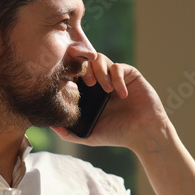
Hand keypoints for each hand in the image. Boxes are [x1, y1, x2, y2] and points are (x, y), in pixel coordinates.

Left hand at [52, 54, 174, 153]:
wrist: (144, 133)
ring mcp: (115, 77)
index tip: (71, 84)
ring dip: (100, 72)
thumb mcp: (89, 135)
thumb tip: (50, 125)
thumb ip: (69, 132)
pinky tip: (121, 94)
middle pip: (85, 61)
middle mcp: (101, 82)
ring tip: (104, 90)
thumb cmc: (118, 135)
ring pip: (100, 59)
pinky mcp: (130, 75)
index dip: (71, 74)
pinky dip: (117, 78)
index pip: (75, 74)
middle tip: (88, 84)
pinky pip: (118, 67)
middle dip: (84, 69)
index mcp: (90, 93)